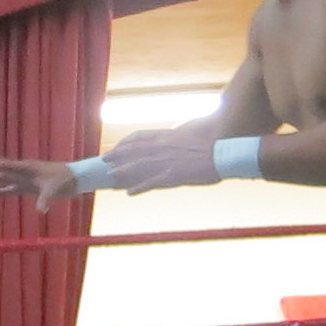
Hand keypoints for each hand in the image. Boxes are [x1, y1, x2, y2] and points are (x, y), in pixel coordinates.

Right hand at [0, 156, 77, 213]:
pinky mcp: (30, 187)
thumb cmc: (65, 181)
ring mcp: (25, 179)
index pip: (2, 166)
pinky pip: (13, 188)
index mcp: (25, 168)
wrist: (76, 179)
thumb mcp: (54, 190)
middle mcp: (22, 171)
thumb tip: (40, 211)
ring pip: (3, 177)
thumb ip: (45, 200)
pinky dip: (4, 190)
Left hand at [105, 133, 220, 194]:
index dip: (124, 143)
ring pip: (138, 166)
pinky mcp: (173, 176)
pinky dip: (139, 187)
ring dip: (122, 171)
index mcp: (166, 136)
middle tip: (104, 160)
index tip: (115, 147)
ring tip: (110, 176)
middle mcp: (162, 147)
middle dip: (117, 156)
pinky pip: (152, 183)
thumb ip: (177, 136)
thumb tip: (174, 135)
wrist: (222, 151)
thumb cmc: (210, 141)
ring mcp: (166, 162)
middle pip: (133, 151)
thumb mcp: (191, 133)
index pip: (139, 137)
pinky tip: (130, 193)